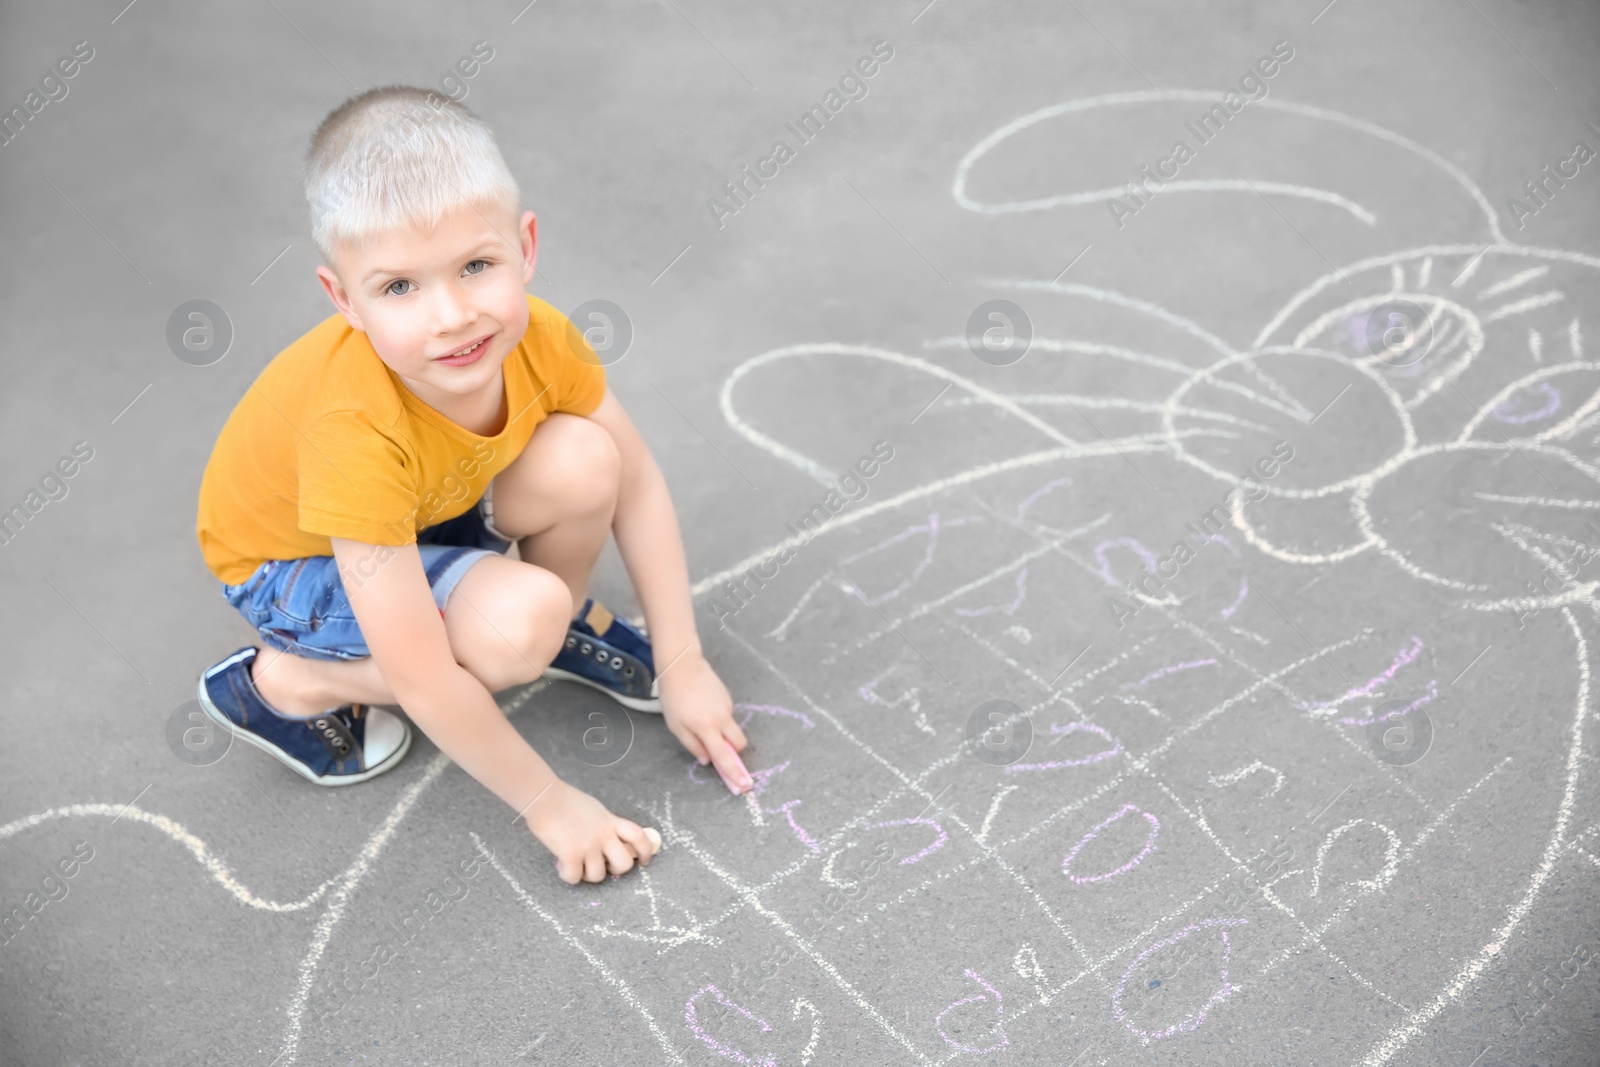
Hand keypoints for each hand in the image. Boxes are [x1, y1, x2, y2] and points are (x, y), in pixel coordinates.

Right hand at [524, 780, 655, 883]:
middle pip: (624, 864)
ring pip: (598, 876)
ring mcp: (588, 846)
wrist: (545, 798)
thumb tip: (608, 840)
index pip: (639, 837)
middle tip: (601, 865)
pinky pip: (574, 878)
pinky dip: (567, 875)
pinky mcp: (571, 855)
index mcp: (611, 822)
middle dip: (615, 870)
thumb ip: (605, 825)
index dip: (646, 851)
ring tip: (575, 863)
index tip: (644, 861)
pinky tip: (561, 864)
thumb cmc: (564, 800)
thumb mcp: (595, 810)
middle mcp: (604, 836)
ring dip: (586, 874)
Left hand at [657, 648, 750, 792]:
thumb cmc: (674, 698)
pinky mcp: (728, 698)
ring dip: (723, 734)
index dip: (734, 773)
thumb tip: (707, 761)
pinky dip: (719, 719)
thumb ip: (693, 746)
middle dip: (734, 752)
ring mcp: (727, 707)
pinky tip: (702, 708)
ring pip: (732, 729)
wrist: (682, 666)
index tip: (744, 786)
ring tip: (699, 719)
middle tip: (720, 752)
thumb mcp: (676, 726)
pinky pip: (727, 716)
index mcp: (707, 728)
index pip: (724, 757)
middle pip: (739, 744)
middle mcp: (722, 719)